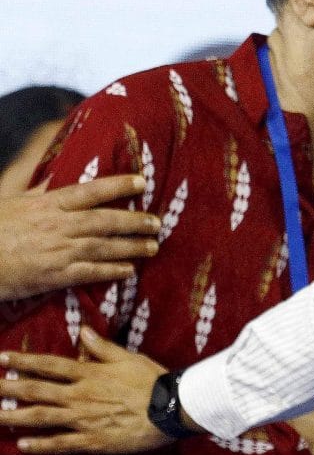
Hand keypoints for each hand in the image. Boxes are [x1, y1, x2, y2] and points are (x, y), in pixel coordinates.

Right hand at [0, 175, 160, 300]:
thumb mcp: (13, 202)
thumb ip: (37, 191)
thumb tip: (53, 178)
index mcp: (48, 203)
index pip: (91, 191)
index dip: (119, 185)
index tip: (142, 182)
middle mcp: (58, 225)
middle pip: (105, 220)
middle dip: (134, 220)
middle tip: (157, 221)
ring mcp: (59, 251)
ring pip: (104, 246)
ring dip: (131, 246)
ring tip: (153, 246)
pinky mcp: (55, 276)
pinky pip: (91, 273)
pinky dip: (113, 271)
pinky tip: (130, 271)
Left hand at [0, 326, 170, 453]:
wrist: (171, 409)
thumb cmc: (152, 381)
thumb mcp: (128, 357)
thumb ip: (102, 347)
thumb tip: (82, 331)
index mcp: (89, 373)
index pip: (48, 365)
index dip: (23, 361)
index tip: (2, 358)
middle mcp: (80, 395)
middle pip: (37, 391)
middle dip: (9, 388)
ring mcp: (84, 419)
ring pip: (42, 418)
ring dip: (14, 417)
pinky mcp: (92, 440)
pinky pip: (61, 443)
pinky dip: (41, 445)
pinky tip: (22, 445)